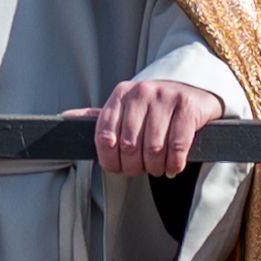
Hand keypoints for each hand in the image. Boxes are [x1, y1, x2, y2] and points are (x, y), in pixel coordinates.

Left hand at [85, 78, 222, 177]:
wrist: (195, 91)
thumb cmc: (155, 107)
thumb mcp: (126, 108)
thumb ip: (100, 117)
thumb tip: (65, 117)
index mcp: (121, 94)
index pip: (105, 136)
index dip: (110, 160)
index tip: (118, 168)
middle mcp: (141, 93)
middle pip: (129, 146)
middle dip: (135, 167)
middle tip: (143, 169)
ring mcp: (166, 97)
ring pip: (154, 149)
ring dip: (156, 167)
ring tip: (159, 167)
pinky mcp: (188, 106)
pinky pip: (177, 146)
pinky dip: (175, 163)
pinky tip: (174, 165)